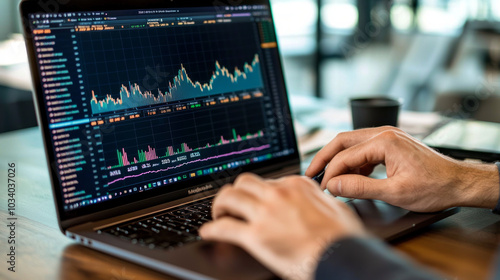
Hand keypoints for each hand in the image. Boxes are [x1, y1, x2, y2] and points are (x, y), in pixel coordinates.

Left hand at [199, 173, 365, 279]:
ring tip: (218, 214)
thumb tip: (318, 201)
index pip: (268, 181)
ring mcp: (265, 212)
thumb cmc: (344, 238)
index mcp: (298, 185)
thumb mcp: (336, 208)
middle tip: (232, 203)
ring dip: (219, 205)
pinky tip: (208, 232)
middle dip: (235, 192)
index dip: (257, 193)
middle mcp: (279, 193)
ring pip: (229, 196)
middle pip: (244, 182)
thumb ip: (319, 200)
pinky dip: (212, 229)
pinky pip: (224, 227)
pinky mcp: (256, 235)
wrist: (344, 258)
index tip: (253, 200)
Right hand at [305, 126, 498, 211]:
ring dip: (337, 159)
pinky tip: (349, 176)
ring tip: (326, 176)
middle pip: (342, 141)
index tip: (322, 188)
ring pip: (351, 143)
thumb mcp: (394, 192)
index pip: (345, 156)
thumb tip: (333, 185)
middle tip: (310, 173)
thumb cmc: (434, 186)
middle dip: (324, 157)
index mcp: (384, 141)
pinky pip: (363, 149)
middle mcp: (384, 133)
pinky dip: (352, 161)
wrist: (459, 183)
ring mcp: (388, 137)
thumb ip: (360, 187)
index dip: (330, 173)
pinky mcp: (391, 144)